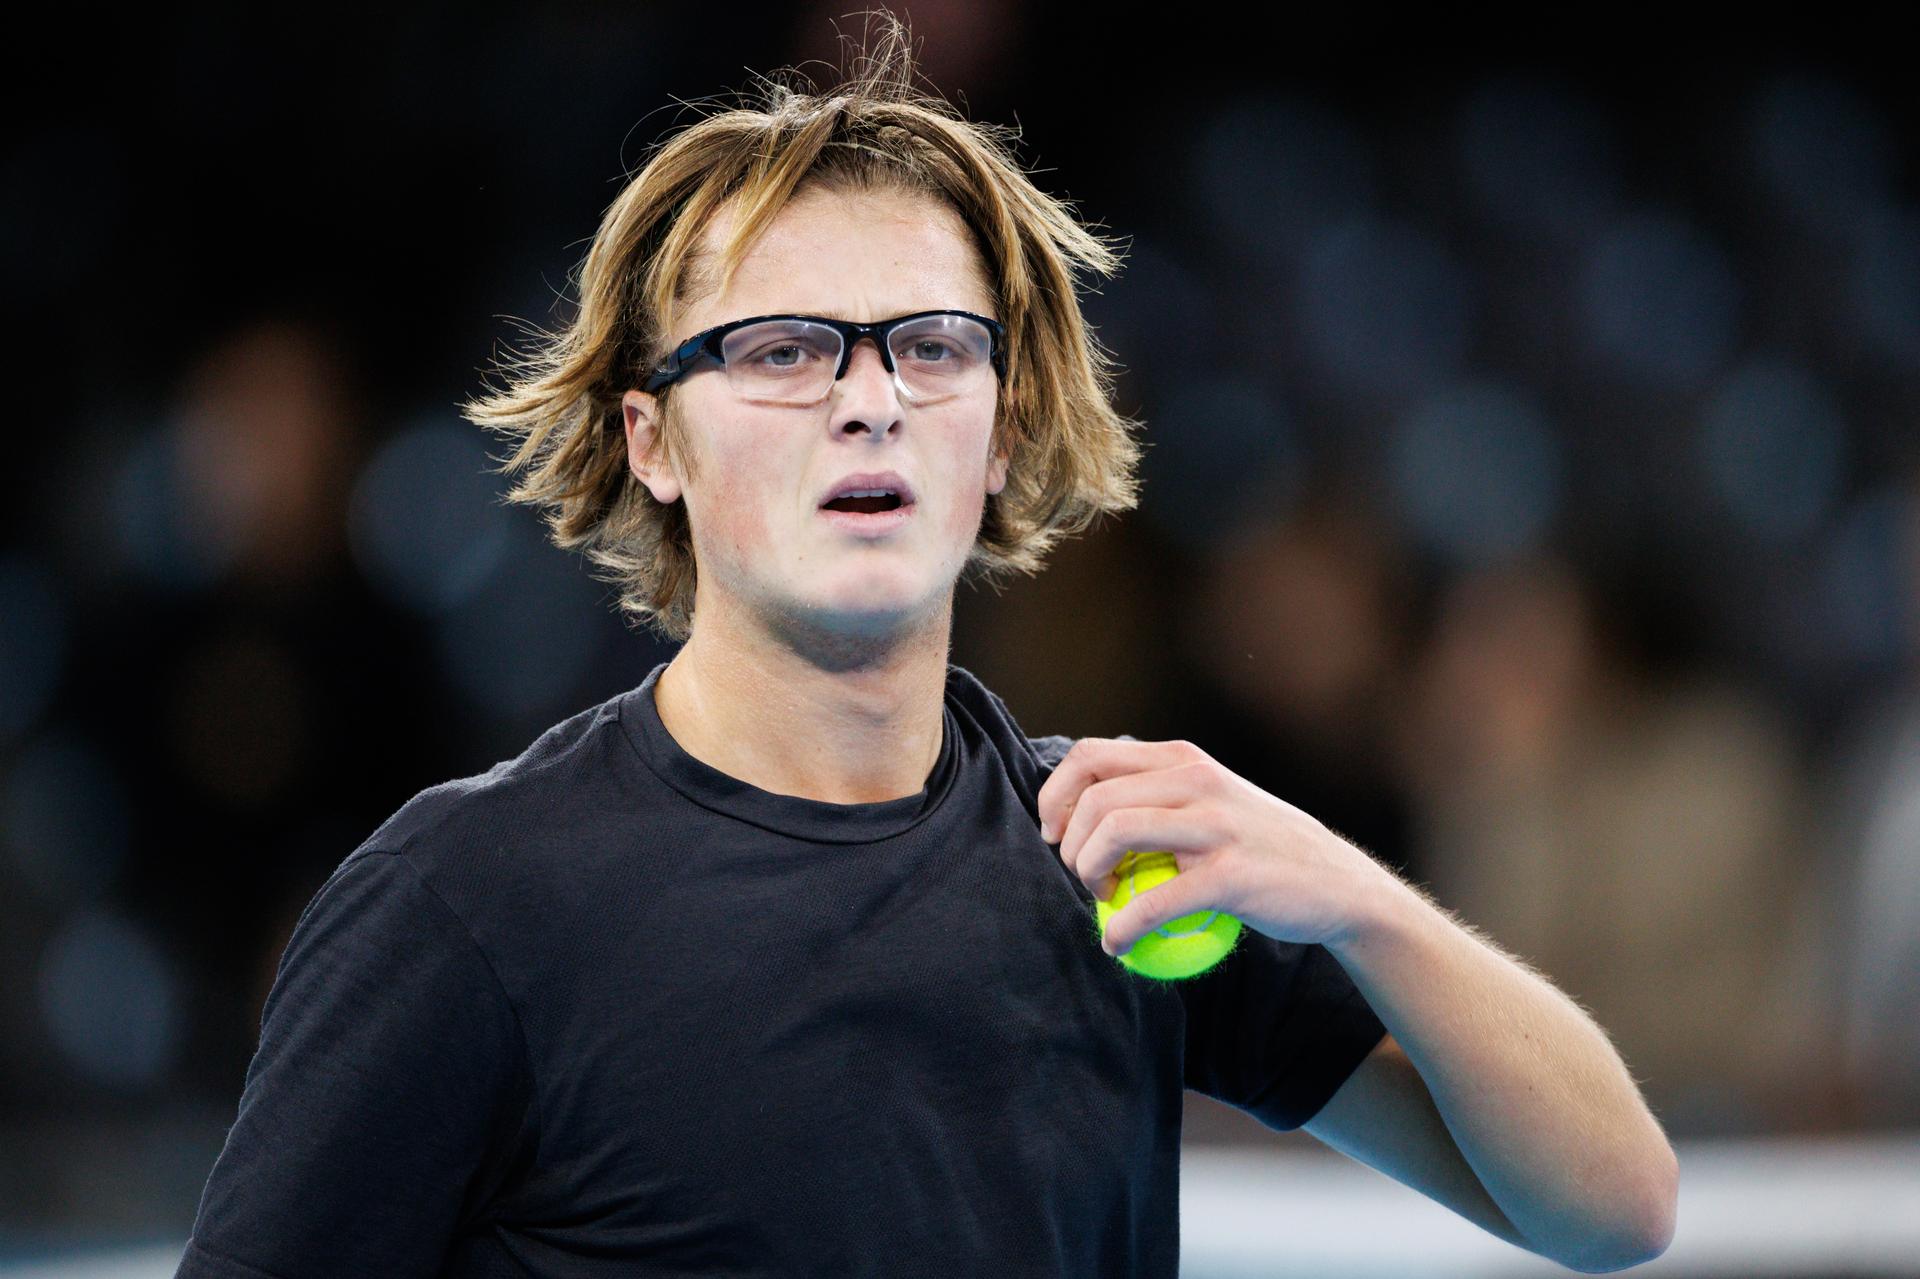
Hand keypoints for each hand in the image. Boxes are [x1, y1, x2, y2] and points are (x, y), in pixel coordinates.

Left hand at [1035, 738, 1391, 954]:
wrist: (1336, 884)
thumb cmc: (1261, 848)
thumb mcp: (1211, 799)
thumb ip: (1158, 794)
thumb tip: (1081, 813)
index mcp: (1184, 759)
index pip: (1091, 756)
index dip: (1056, 795)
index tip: (1053, 834)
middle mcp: (1197, 780)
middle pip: (1095, 798)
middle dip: (1070, 845)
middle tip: (1084, 878)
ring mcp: (1215, 825)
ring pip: (1115, 832)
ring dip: (1089, 875)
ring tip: (1102, 902)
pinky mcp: (1229, 875)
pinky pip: (1153, 902)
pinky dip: (1122, 928)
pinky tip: (1118, 944)